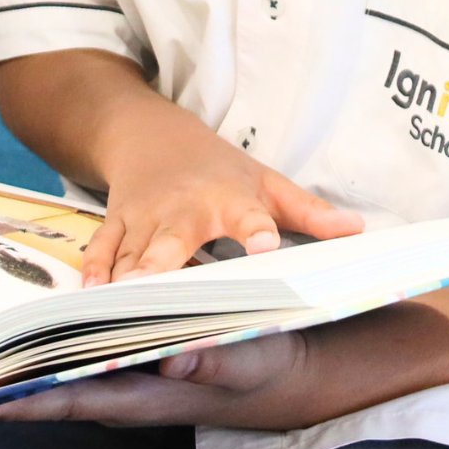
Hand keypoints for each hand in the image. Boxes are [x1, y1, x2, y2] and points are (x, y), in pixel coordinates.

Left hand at [0, 332, 327, 428]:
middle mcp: (119, 390)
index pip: (65, 401)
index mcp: (139, 397)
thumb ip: (212, 362)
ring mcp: (119, 376)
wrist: (280, 369)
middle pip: (46, 389)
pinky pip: (74, 353)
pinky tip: (22, 320)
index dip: (16, 401)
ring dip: (16, 359)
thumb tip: (176, 361)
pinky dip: (47, 339)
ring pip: (56, 371)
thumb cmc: (261, 366)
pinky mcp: (125, 358)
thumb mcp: (246, 361)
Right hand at [84, 130, 362, 284]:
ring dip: (130, 281)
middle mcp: (184, 210)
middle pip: (176, 240)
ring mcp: (145, 218)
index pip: (247, 216)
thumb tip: (358, 232)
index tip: (263, 245)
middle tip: (165, 292)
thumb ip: (310, 212)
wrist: (153, 135)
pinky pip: (102, 249)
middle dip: (170, 263)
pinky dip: (95, 270)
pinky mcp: (117, 223)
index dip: (255, 230)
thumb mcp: (268, 182)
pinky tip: (90, 299)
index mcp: (228, 200)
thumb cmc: (220, 168)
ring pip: (135, 253)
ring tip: (125, 312)